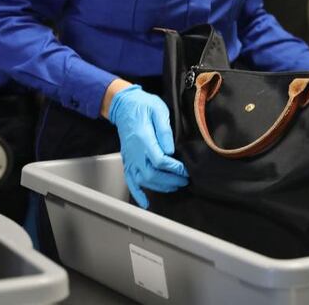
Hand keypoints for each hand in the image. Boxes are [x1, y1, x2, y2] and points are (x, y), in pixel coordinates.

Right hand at [108, 84, 187, 208]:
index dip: (174, 168)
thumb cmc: (142, 105)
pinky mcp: (128, 161)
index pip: (159, 160)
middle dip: (171, 180)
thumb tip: (171, 149)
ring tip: (175, 185)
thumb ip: (164, 130)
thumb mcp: (158, 110)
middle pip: (151, 174)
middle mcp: (135, 151)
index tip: (184, 169)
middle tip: (184, 179)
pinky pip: (130, 181)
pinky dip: (137, 194)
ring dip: (160, 186)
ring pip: (143, 180)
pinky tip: (146, 203)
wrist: (124, 105)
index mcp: (143, 138)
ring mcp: (130, 158)